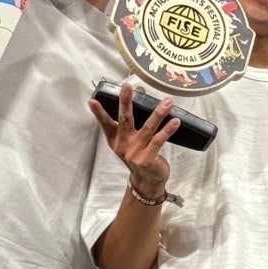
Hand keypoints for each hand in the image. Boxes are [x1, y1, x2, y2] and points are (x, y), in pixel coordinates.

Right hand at [87, 82, 179, 200]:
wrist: (148, 181)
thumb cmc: (140, 157)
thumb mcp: (130, 143)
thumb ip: (131, 126)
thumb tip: (142, 98)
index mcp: (116, 140)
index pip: (106, 124)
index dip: (99, 113)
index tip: (92, 101)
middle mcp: (123, 145)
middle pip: (124, 120)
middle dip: (125, 102)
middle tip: (126, 87)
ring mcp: (134, 153)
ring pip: (147, 128)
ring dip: (158, 114)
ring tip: (167, 102)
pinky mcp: (146, 159)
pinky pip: (158, 141)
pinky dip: (167, 130)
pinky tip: (175, 121)